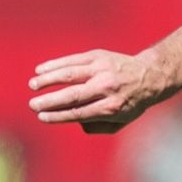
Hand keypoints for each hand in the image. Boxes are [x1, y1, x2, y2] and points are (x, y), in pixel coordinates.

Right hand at [28, 49, 168, 133]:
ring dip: (48, 79)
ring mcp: (102, 70)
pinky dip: (55, 64)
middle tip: (33, 105)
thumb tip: (75, 121)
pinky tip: (40, 70)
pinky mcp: (98, 56)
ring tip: (33, 85)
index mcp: (112, 107)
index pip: (78, 113)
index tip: (41, 117)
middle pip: (72, 95)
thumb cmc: (131, 102)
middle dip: (50, 101)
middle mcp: (106, 88)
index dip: (58, 116)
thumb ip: (98, 126)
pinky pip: (72, 60)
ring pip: (69, 74)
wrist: (149, 76)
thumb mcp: (121, 121)